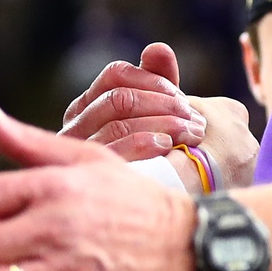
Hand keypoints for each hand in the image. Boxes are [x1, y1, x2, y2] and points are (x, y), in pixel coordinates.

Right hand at [63, 43, 258, 187]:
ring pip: (117, 120)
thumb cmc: (152, 164)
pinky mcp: (89, 177)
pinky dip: (144, 141)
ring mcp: (79, 153)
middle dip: (163, 104)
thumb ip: (157, 84)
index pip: (117, 75)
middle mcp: (76, 127)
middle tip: (195, 118)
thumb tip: (158, 49)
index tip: (181, 96)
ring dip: (162, 122)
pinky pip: (114, 149)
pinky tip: (169, 147)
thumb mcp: (156, 121)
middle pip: (118, 97)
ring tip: (192, 133)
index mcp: (89, 107)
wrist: (145, 221)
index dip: (153, 80)